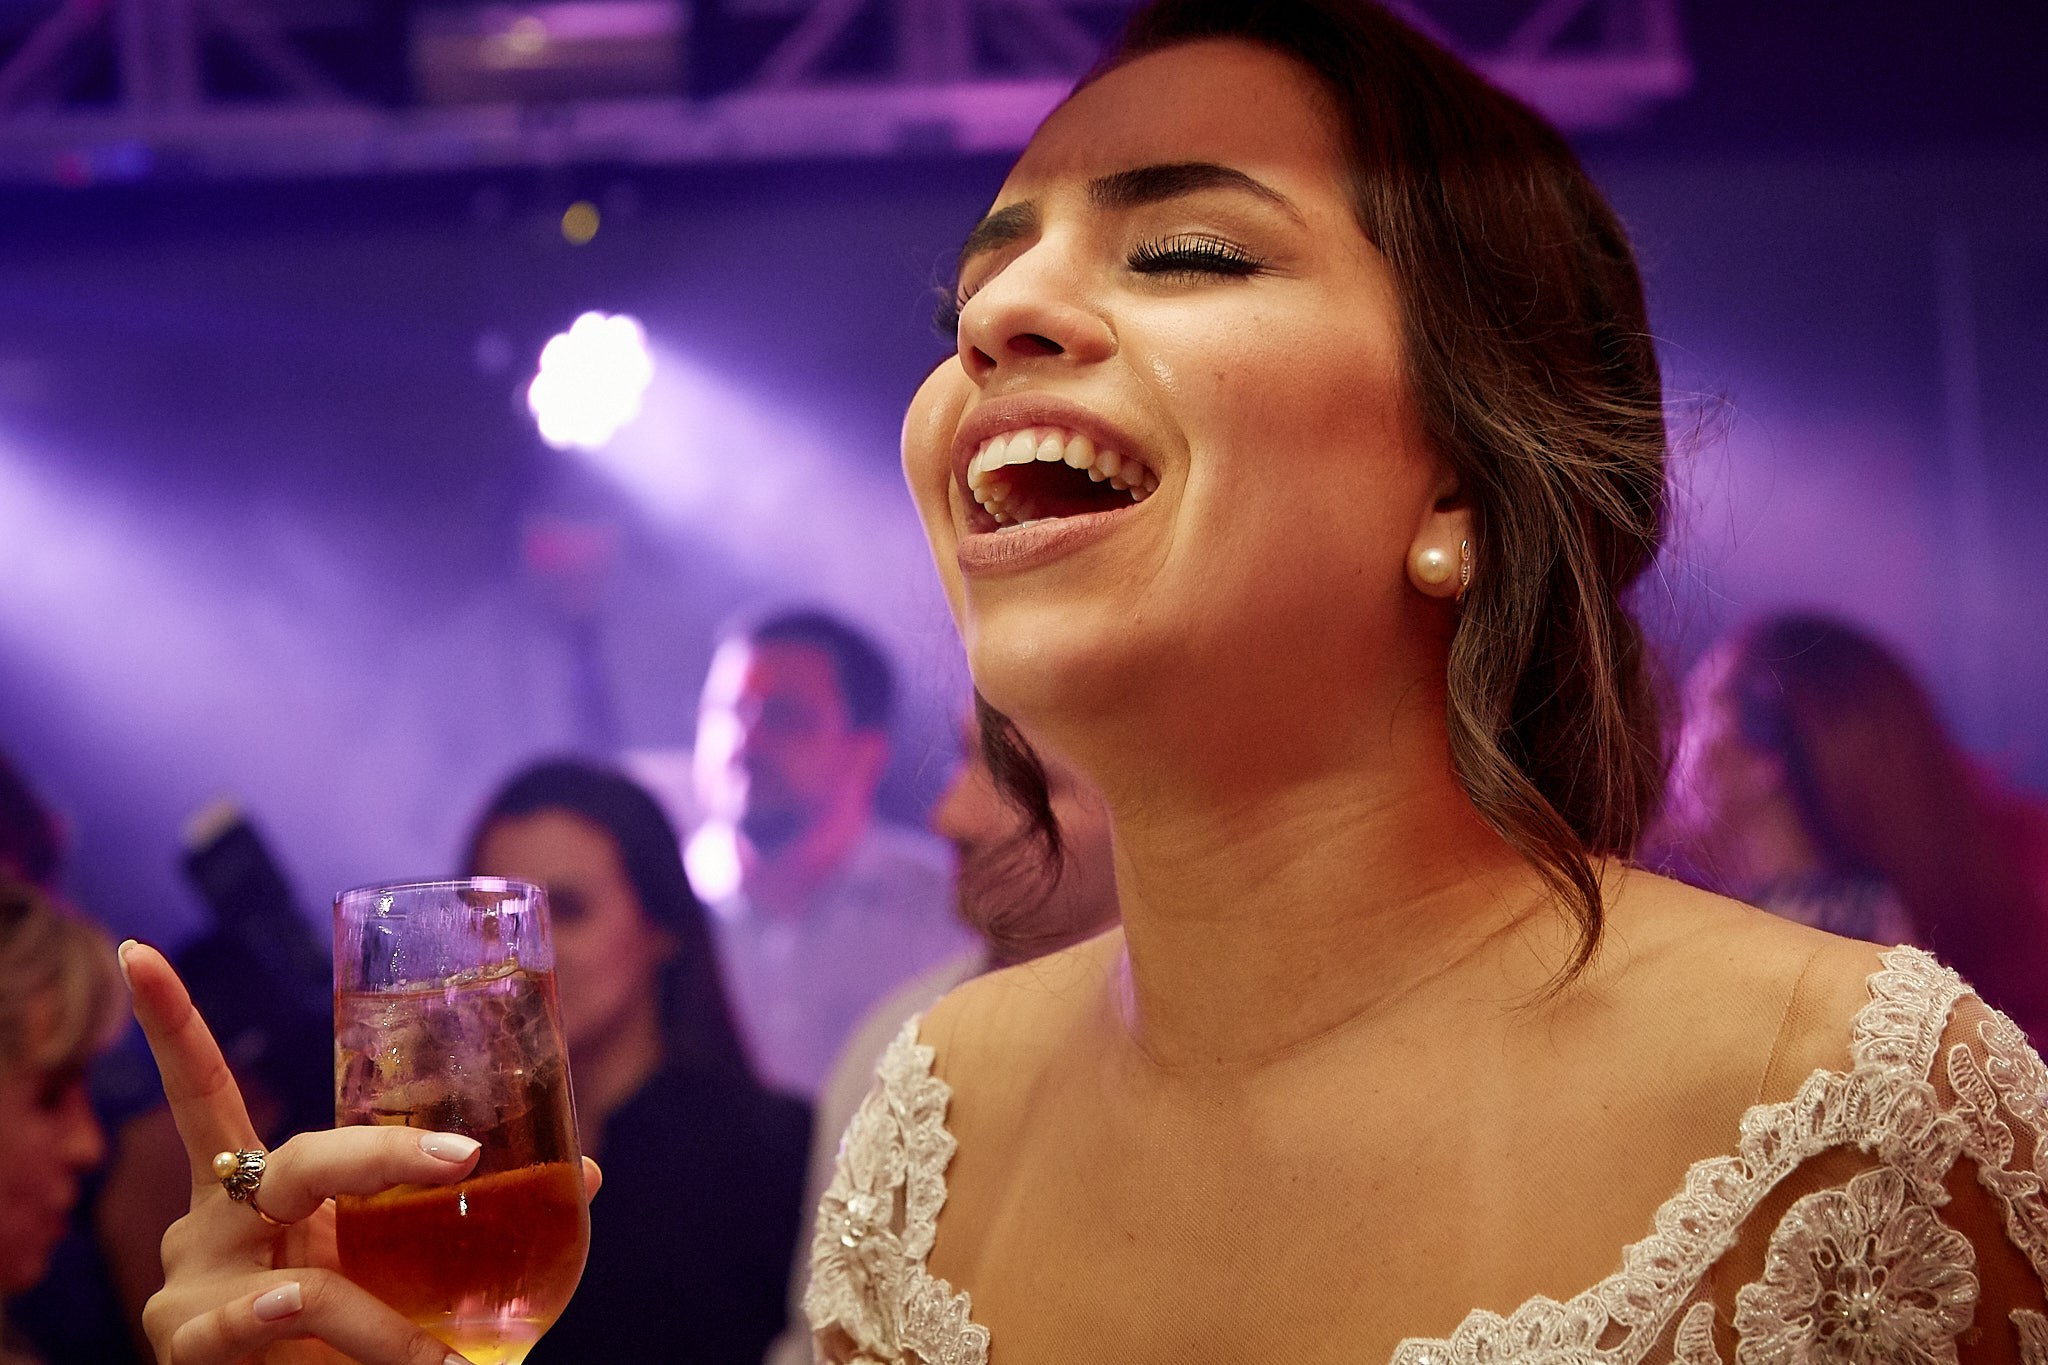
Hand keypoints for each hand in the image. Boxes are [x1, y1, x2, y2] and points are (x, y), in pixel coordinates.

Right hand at [121, 941, 602, 1363]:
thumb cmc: (338, 1330)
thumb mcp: (393, 1260)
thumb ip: (464, 1216)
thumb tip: (586, 1172)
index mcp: (256, 1187)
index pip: (206, 1092)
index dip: (171, 1024)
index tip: (138, 949)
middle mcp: (211, 1222)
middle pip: (298, 1163)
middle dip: (383, 1158)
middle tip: (463, 1156)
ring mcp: (191, 1287)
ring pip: (304, 1283)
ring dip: (380, 1323)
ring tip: (438, 1364)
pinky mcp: (188, 1348)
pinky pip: (269, 1330)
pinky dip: (345, 1348)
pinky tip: (372, 1351)